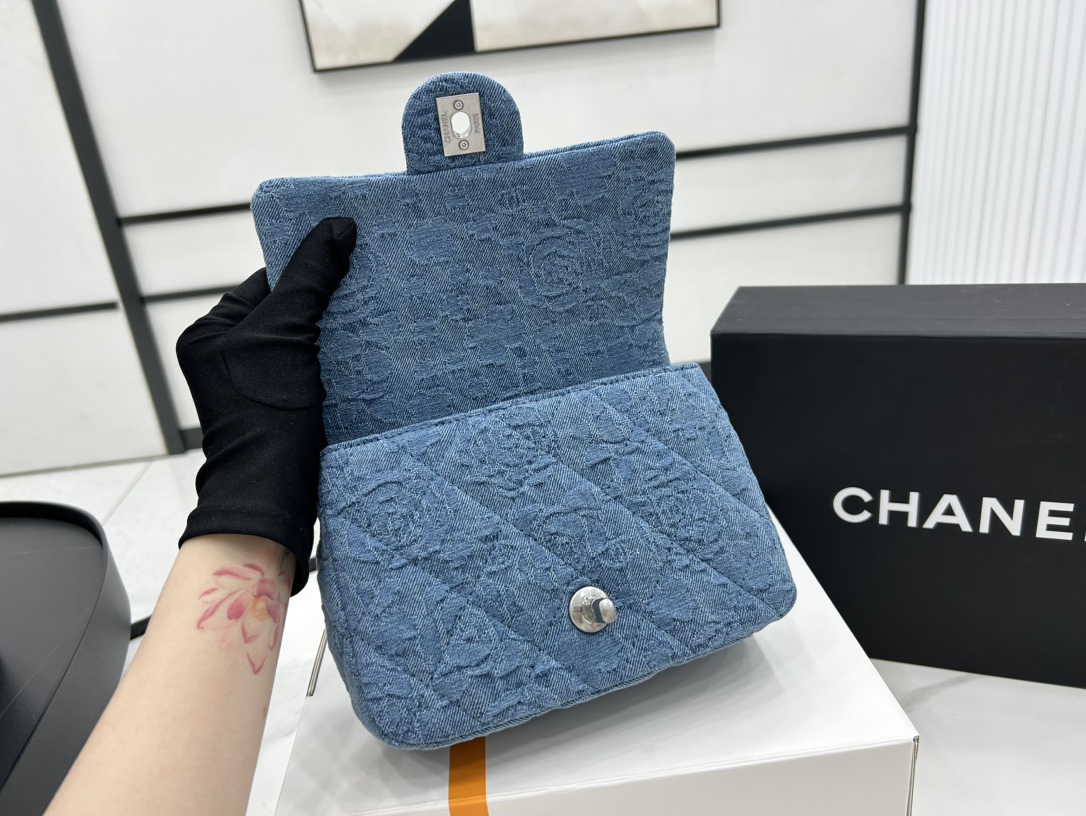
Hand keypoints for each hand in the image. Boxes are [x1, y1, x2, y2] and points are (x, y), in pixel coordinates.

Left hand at [176, 217, 356, 593]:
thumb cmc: (267, 410)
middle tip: (366, 292)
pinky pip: (312, 373)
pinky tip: (365, 361)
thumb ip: (311, 277)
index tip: (349, 259)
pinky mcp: (283, 411)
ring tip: (371, 325)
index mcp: (211, 332)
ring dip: (335, 337)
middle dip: (325, 304)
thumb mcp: (286, 331)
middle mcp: (227, 358)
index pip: (267, 282)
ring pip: (303, 344)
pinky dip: (337, 367)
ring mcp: (255, 388)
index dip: (307, 270)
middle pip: (287, 312)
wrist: (275, 492)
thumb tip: (339, 225)